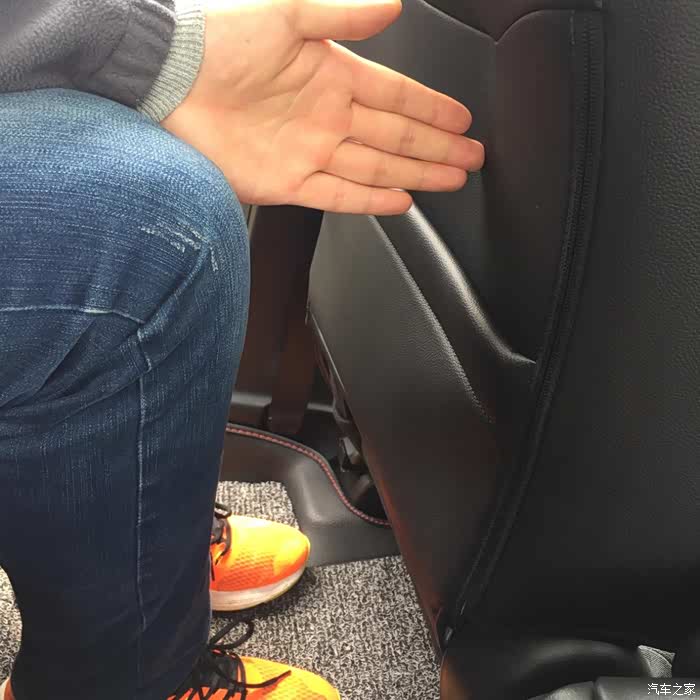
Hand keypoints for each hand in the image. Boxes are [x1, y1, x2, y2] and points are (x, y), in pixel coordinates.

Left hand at [163, 0, 484, 213]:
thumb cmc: (219, 39)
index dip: (432, 108)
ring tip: (450, 180)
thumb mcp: (288, 11)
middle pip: (396, 136)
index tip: (463, 119)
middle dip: (437, 147)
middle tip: (472, 158)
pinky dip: (369, 199)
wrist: (167, 79)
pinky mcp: (286, 182)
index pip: (396, 95)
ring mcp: (309, 152)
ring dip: (416, 174)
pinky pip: (337, 194)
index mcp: (332, 75)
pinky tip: (399, 202)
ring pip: (376, 167)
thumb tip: (393, 4)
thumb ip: (342, 12)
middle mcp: (327, 117)